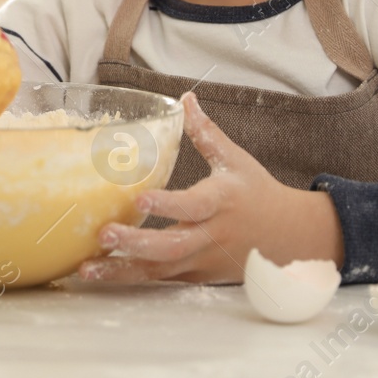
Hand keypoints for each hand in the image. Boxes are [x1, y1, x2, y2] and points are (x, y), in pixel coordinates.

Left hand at [76, 90, 344, 283]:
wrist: (290, 238)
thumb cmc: (257, 193)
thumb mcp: (236, 160)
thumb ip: (206, 133)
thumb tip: (184, 98)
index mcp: (222, 201)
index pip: (194, 205)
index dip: (167, 204)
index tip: (138, 198)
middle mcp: (212, 235)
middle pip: (172, 246)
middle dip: (135, 244)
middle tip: (103, 234)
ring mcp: (203, 260)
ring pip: (162, 270)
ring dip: (123, 270)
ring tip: (87, 268)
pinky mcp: (196, 276)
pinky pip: (162, 279)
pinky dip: (132, 277)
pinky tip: (100, 274)